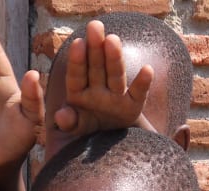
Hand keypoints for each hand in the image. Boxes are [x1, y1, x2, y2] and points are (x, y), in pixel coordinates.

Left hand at [54, 20, 154, 135]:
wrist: (109, 147)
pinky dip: (143, 82)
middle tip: (95, 26)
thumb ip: (69, 122)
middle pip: (96, 68)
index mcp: (79, 93)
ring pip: (115, 75)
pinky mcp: (133, 106)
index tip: (78, 44)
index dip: (77, 61)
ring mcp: (116, 97)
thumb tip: (61, 116)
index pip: (77, 75)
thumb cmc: (87, 133)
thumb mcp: (76, 130)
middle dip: (95, 48)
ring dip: (114, 58)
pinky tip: (147, 69)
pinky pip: (138, 94)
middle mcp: (98, 91)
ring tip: (112, 40)